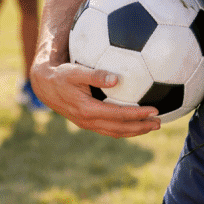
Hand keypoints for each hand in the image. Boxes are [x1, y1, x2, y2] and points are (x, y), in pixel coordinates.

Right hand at [29, 58, 159, 138]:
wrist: (44, 85)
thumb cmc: (61, 74)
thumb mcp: (75, 71)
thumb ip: (95, 74)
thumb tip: (115, 78)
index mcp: (87, 109)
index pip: (118, 115)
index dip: (137, 115)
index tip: (154, 110)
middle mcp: (88, 121)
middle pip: (120, 129)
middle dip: (140, 128)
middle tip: (159, 123)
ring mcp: (87, 124)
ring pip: (115, 132)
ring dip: (134, 130)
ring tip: (151, 126)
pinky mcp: (86, 122)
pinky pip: (109, 129)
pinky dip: (124, 128)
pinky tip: (134, 122)